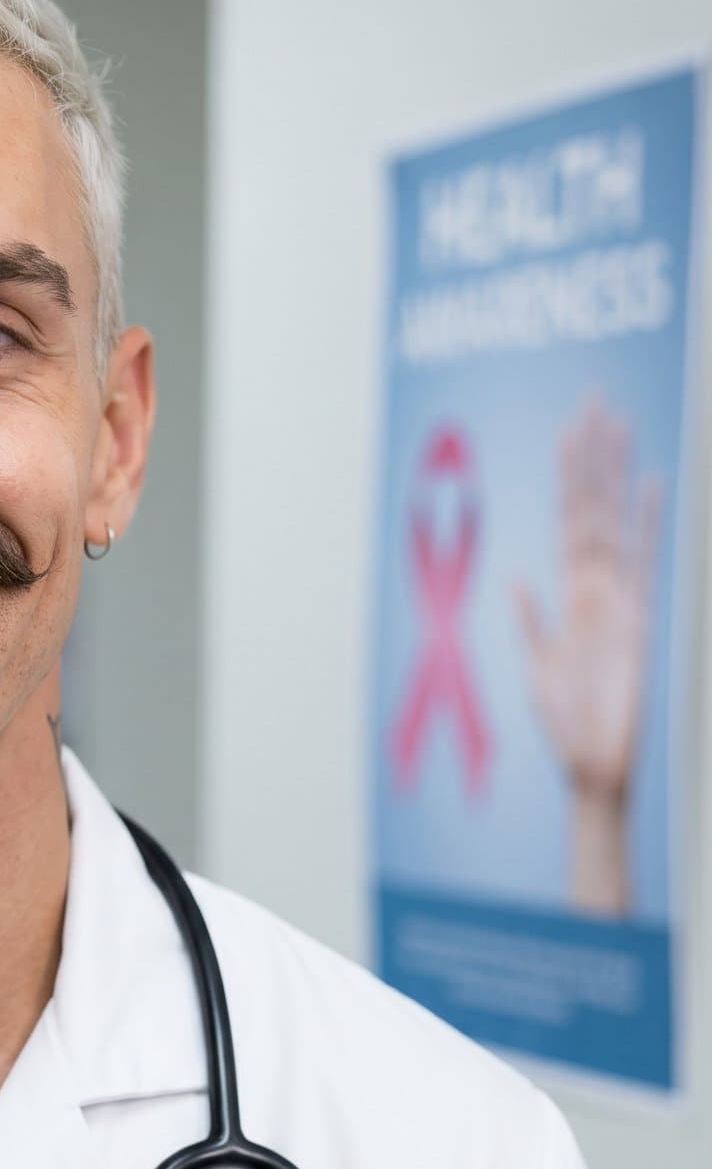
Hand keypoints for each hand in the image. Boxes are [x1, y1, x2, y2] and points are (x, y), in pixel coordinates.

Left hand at [513, 395, 658, 912]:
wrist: (595, 766)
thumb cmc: (568, 724)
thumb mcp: (537, 668)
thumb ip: (531, 622)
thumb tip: (519, 580)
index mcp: (572, 597)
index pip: (571, 522)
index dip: (570, 478)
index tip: (571, 432)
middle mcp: (598, 589)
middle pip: (593, 509)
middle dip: (592, 458)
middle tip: (594, 401)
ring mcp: (619, 600)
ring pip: (613, 523)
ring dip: (612, 474)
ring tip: (615, 423)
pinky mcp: (637, 622)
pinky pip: (644, 564)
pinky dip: (646, 526)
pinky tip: (650, 484)